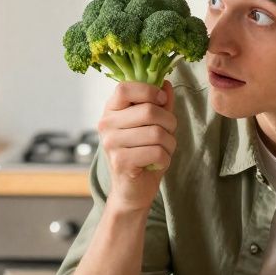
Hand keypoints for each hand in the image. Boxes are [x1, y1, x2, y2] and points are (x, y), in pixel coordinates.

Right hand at [99, 80, 175, 213]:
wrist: (132, 191)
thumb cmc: (143, 154)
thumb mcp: (153, 125)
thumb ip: (159, 104)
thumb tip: (166, 83)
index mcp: (111, 110)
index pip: (125, 87)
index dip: (148, 91)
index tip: (161, 101)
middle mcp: (106, 124)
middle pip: (148, 111)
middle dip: (169, 123)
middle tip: (168, 134)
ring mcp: (110, 144)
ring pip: (156, 133)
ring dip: (169, 143)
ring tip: (163, 151)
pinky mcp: (120, 162)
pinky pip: (156, 151)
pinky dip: (165, 158)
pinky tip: (157, 163)